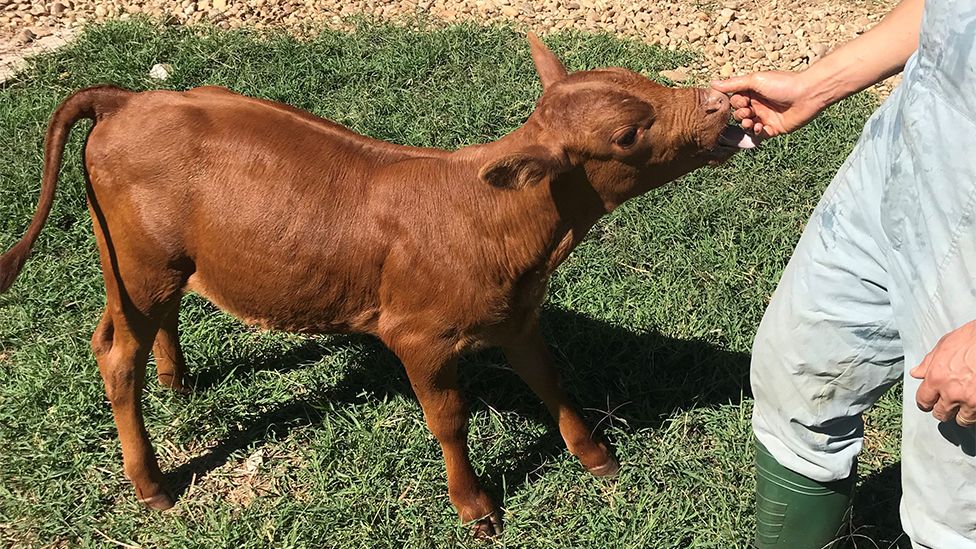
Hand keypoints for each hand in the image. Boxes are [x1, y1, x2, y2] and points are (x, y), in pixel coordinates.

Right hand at [710, 71, 824, 137]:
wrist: (808, 94)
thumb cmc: (783, 83)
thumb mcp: (755, 80)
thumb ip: (733, 84)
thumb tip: (713, 83)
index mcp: (753, 92)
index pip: (735, 101)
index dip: (736, 103)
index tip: (743, 102)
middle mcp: (758, 105)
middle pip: (739, 114)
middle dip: (740, 115)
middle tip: (749, 112)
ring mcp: (765, 117)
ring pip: (747, 126)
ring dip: (746, 124)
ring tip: (752, 121)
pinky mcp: (773, 129)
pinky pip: (759, 135)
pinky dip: (756, 133)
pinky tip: (760, 127)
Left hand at [911, 320, 975, 426]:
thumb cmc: (970, 339)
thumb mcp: (943, 346)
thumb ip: (928, 363)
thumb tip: (916, 373)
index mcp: (936, 378)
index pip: (923, 401)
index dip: (925, 403)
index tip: (928, 404)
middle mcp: (951, 392)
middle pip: (941, 414)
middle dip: (942, 410)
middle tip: (947, 404)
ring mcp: (970, 400)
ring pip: (961, 420)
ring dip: (961, 414)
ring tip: (963, 406)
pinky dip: (974, 412)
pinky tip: (974, 404)